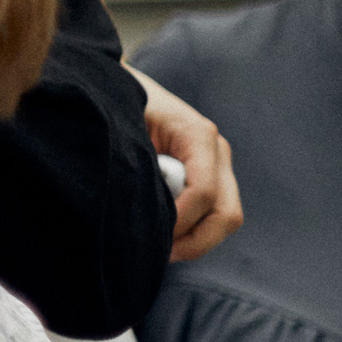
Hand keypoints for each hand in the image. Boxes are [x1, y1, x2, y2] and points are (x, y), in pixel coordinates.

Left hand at [129, 66, 241, 260]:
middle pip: (227, 214)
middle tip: (156, 255)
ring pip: (224, 219)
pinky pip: (211, 214)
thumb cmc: (115, 104)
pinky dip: (191, 231)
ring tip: (157, 249)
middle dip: (194, 242)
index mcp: (197, 135)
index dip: (179, 221)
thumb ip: (135, 162)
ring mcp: (217, 164)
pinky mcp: (208, 176)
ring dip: (194, 240)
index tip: (147, 235)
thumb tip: (134, 203)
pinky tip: (161, 236)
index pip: (203, 191)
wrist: (115, 85)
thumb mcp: (121, 126)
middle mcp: (216, 151)